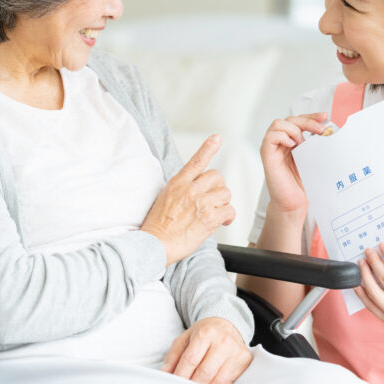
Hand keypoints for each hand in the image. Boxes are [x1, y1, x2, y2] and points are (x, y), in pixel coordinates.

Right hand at [141, 135, 234, 265]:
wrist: (154, 245)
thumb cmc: (159, 227)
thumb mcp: (165, 198)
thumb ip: (183, 189)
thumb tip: (198, 188)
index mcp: (178, 183)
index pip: (196, 161)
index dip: (208, 148)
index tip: (217, 138)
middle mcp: (190, 190)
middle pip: (218, 177)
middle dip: (218, 189)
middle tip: (212, 202)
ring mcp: (200, 202)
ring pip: (226, 193)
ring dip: (223, 204)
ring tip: (213, 214)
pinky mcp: (209, 217)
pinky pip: (229, 211)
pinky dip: (228, 217)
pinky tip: (221, 222)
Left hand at [161, 317, 251, 383]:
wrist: (226, 325)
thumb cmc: (204, 334)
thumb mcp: (185, 339)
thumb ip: (173, 357)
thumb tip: (165, 374)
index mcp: (206, 333)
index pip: (190, 360)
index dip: (180, 376)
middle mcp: (223, 341)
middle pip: (204, 373)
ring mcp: (236, 351)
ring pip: (218, 381)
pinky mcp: (244, 360)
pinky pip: (228, 382)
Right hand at [260, 113, 326, 214]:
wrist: (295, 203)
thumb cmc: (303, 184)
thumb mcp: (314, 159)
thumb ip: (317, 145)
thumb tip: (329, 131)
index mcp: (292, 142)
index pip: (299, 121)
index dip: (311, 116)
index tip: (324, 117)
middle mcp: (282, 143)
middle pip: (290, 119)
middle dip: (306, 121)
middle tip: (320, 130)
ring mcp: (273, 148)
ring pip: (278, 124)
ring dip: (293, 129)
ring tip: (302, 142)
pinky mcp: (267, 156)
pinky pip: (270, 137)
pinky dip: (282, 136)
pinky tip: (292, 145)